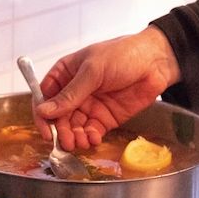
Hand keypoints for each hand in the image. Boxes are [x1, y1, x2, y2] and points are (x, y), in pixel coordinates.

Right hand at [36, 26, 179, 149]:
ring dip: (74, 137)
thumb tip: (45, 111)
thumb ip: (70, 94)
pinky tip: (93, 139)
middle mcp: (75, 92)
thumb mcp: (92, 71)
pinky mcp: (105, 118)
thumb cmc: (123, 54)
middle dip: (61, 130)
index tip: (45, 129)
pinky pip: (91, 132)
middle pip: (59, 117)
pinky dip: (90, 138)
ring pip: (74, 127)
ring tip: (79, 143)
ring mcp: (90, 106)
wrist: (155, 62)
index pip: (45, 97)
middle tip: (65, 141)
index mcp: (65, 74)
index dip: (42, 114)